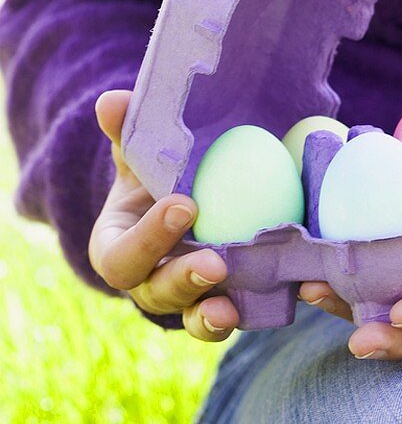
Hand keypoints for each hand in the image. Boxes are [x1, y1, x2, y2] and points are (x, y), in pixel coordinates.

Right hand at [89, 90, 239, 340]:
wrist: (186, 199)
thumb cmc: (156, 177)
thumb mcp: (141, 155)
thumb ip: (128, 133)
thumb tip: (112, 102)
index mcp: (117, 248)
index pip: (120, 256)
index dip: (148, 238)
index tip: (184, 205)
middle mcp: (146, 282)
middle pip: (156, 293)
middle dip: (182, 280)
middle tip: (216, 263)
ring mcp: (184, 300)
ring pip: (192, 317)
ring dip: (210, 317)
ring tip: (230, 309)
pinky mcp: (219, 304)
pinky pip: (228, 320)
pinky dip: (245, 316)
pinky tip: (267, 304)